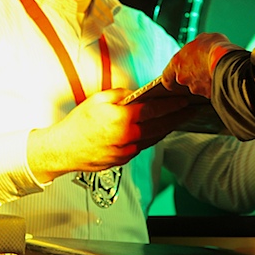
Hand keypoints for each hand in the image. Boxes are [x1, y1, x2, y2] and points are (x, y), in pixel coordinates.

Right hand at [28, 88, 190, 181]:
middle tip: (192, 110)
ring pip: (155, 138)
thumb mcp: (98, 100)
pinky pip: (144, 146)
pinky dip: (154, 137)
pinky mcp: (124, 160)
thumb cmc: (77, 124)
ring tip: (180, 118)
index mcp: (122, 120)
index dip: (172, 104)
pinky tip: (160, 129)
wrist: (63, 150)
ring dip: (169, 128)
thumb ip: (121, 95)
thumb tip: (138, 95)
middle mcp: (128, 138)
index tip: (185, 100)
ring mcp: (127, 151)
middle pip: (161, 126)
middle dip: (178, 117)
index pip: (155, 110)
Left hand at [162, 32, 240, 98]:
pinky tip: (223, 79)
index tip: (171, 83)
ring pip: (198, 87)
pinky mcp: (208, 95)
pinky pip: (210, 92)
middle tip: (203, 70)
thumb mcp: (202, 38)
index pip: (166, 77)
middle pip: (185, 81)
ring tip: (215, 72)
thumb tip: (199, 46)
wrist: (226, 61)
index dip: (169, 80)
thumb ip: (196, 45)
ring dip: (204, 81)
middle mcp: (183, 78)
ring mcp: (196, 88)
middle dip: (193, 77)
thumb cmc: (213, 47)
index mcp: (177, 63)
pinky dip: (215, 87)